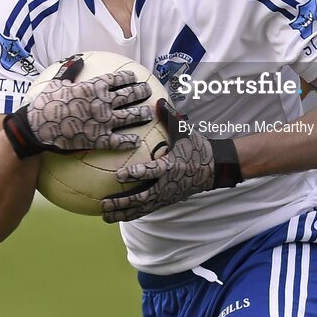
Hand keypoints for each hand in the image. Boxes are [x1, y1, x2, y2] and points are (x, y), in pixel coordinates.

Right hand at [2, 55, 152, 158]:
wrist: (38, 127)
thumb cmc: (46, 103)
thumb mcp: (58, 82)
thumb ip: (71, 71)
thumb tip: (78, 60)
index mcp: (94, 86)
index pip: (117, 78)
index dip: (128, 77)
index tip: (134, 77)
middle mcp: (103, 102)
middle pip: (129, 95)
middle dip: (141, 92)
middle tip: (147, 91)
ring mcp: (104, 121)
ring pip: (131, 116)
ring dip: (142, 114)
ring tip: (148, 113)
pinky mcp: (101, 140)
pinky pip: (121, 141)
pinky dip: (130, 141)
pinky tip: (136, 140)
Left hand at [100, 100, 241, 222]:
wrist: (213, 168)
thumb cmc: (196, 149)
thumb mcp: (184, 133)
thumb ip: (170, 118)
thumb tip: (158, 100)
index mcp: (170, 166)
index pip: (151, 172)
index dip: (135, 174)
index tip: (119, 175)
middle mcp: (166, 185)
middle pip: (141, 198)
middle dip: (122, 202)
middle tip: (104, 203)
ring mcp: (165, 196)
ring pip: (141, 208)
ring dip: (123, 213)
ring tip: (105, 216)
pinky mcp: (165, 201)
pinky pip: (146, 210)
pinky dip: (131, 214)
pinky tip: (117, 216)